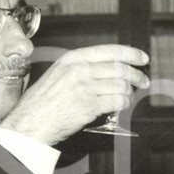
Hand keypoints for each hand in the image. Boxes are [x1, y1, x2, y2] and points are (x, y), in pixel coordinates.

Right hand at [1, 44, 149, 144]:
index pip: (110, 51)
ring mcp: (85, 88)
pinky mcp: (89, 106)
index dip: (131, 54)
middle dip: (137, 75)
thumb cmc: (43, 101)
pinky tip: (122, 106)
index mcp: (73, 59)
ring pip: (121, 85)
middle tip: (144, 81)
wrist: (30, 122)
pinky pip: (117, 102)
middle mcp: (80, 70)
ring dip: (130, 92)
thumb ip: (81, 68)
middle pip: (119, 68)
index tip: (142, 58)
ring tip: (129, 97)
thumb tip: (110, 69)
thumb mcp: (59, 74)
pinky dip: (124, 104)